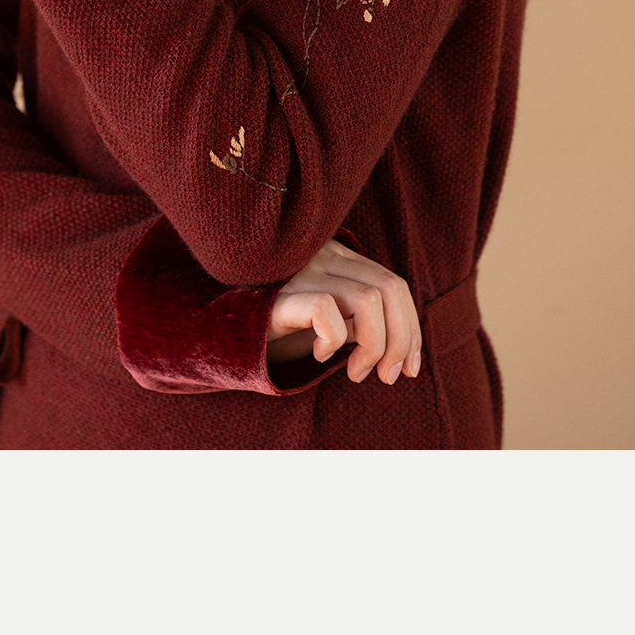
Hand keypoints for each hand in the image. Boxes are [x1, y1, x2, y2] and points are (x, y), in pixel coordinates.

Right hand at [266, 238, 421, 383]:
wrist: (223, 329)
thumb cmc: (282, 328)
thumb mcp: (330, 321)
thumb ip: (362, 320)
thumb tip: (404, 347)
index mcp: (340, 259)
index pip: (395, 285)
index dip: (411, 328)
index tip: (408, 367)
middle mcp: (325, 258)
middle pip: (391, 288)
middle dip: (402, 339)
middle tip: (389, 377)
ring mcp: (302, 273)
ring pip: (368, 299)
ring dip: (375, 346)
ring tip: (357, 374)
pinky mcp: (279, 296)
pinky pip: (325, 310)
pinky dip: (333, 340)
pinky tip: (320, 356)